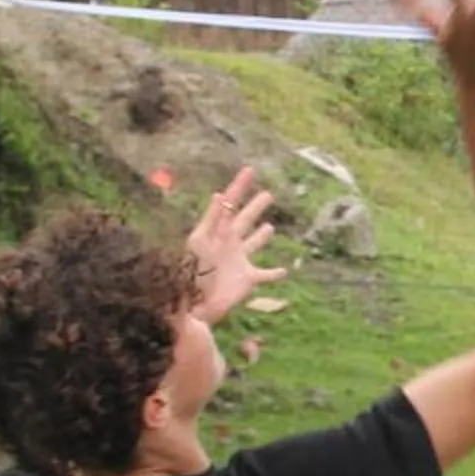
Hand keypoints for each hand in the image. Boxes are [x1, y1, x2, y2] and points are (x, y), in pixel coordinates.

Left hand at [186, 166, 287, 325]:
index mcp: (217, 232)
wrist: (193, 306)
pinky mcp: (247, 280)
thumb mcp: (200, 243)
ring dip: (262, 236)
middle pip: (245, 220)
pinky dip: (274, 274)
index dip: (239, 186)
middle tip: (268, 195)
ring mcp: (238, 261)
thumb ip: (210, 219)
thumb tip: (219, 195)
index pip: (229, 204)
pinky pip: (264, 275)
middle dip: (256, 207)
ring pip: (254, 243)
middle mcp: (228, 243)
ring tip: (270, 227)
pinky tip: (284, 271)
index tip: (249, 170)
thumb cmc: (190, 274)